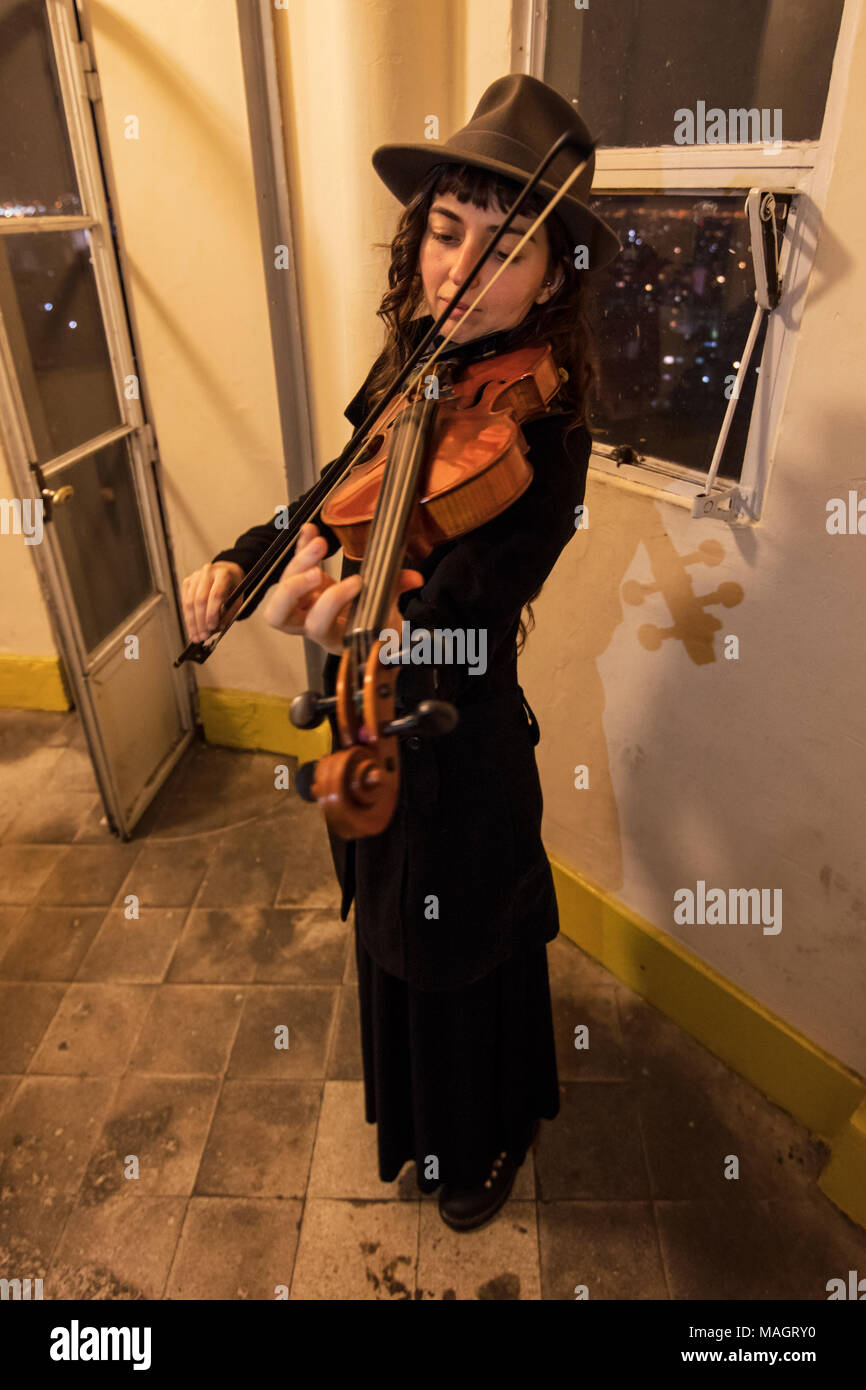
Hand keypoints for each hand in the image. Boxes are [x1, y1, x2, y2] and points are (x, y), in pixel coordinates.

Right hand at [181, 560, 244, 642]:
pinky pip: (185, 601)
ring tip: (196, 636)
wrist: (227, 572)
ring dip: (192, 622)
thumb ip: (228, 615)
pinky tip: (191, 627)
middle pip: (200, 599)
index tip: (212, 627)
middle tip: (202, 636)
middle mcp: (208, 572)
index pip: (215, 595)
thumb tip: (214, 630)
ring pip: (189, 602)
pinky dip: (188, 616)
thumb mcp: (237, 600)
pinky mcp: (188, 582)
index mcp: (223, 574)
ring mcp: (196, 576)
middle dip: (200, 621)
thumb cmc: (233, 587)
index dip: (212, 613)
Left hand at [262, 522, 422, 655]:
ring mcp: (303, 606)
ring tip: (319, 543)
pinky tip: (309, 531)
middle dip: (294, 589)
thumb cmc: (375, 629)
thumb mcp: (389, 617)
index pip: (319, 625)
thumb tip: (414, 578)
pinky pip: (294, 567)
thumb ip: (396, 594)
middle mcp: (310, 624)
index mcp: (331, 636)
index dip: (332, 602)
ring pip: (281, 591)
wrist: (367, 632)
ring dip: (299, 563)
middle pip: (280, 615)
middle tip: (316, 572)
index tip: (357, 582)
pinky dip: (300, 548)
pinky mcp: (304, 587)